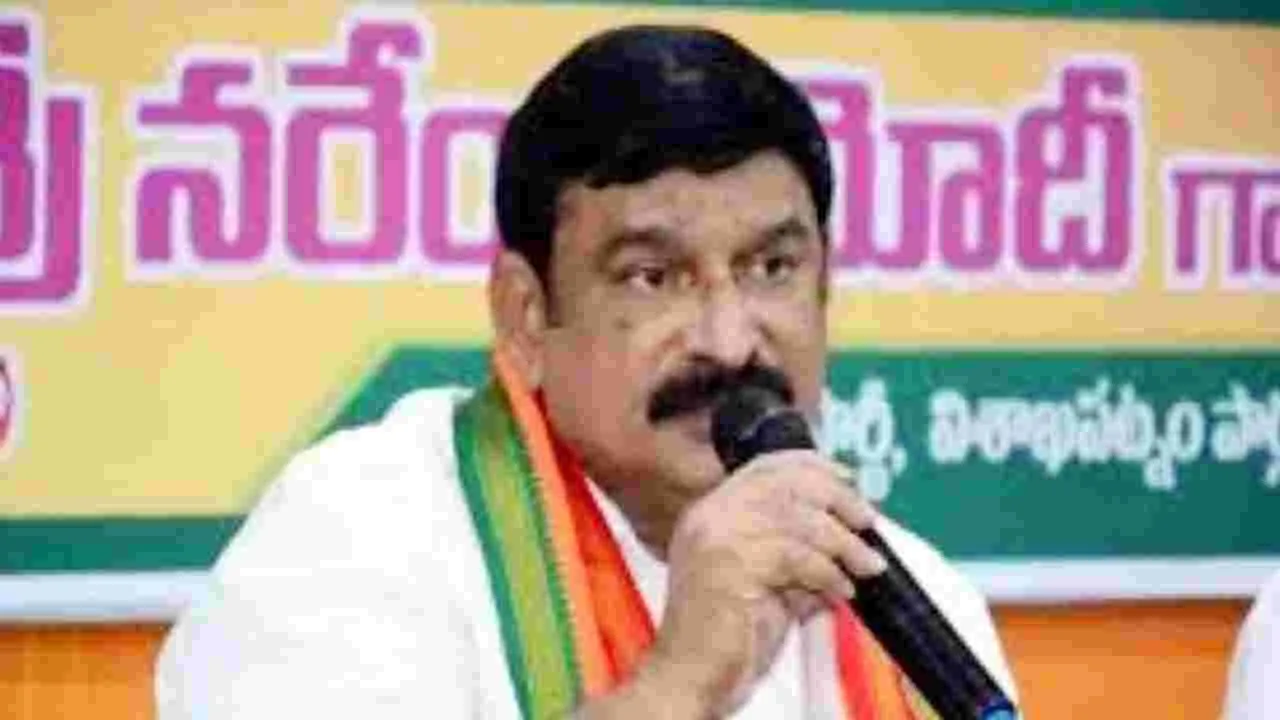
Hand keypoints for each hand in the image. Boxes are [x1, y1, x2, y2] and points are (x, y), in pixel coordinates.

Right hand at [640, 450, 887, 716]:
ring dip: (843, 543)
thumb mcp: (768, 583)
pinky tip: (840, 591)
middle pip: (785, 483)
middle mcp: (710, 516)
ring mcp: (716, 538)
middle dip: (837, 499)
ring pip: (798, 519)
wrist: (690, 677)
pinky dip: (828, 573)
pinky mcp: (730, 565)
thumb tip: (847, 540)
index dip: (813, 467)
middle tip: (867, 523)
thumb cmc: (726, 639)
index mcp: (712, 512)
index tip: (848, 480)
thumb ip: (797, 556)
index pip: (765, 466)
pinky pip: (797, 557)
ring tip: (866, 566)